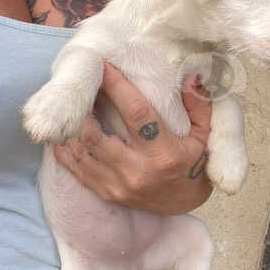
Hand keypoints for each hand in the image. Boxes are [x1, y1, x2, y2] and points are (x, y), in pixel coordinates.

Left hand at [53, 63, 212, 215]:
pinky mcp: (107, 194)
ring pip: (81, 150)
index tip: (104, 65)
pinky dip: (65, 148)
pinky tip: (63, 130)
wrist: (185, 203)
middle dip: (84, 105)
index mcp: (164, 153)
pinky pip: (76, 169)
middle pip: (96, 134)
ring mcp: (118, 184)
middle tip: (79, 83)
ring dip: (71, 125)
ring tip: (69, 103)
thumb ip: (199, 105)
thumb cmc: (195, 162)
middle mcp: (138, 170)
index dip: (117, 87)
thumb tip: (191, 77)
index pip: (136, 113)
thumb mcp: (206, 135)